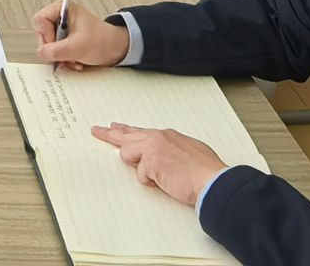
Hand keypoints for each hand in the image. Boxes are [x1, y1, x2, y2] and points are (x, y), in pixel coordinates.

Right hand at [33, 0, 130, 69]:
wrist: (116, 50)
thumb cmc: (103, 40)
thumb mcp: (79, 46)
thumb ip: (58, 50)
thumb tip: (41, 52)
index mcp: (63, 9)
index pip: (40, 20)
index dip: (46, 35)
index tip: (56, 44)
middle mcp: (61, 17)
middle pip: (43, 34)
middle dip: (54, 49)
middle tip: (64, 55)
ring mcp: (63, 30)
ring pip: (48, 45)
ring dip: (60, 57)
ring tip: (73, 60)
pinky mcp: (65, 40)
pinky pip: (55, 52)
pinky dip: (64, 60)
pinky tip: (75, 62)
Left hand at [92, 125, 227, 210]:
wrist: (212, 181)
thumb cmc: (206, 172)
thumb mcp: (190, 153)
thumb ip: (172, 152)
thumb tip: (165, 160)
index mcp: (168, 136)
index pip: (141, 132)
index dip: (127, 130)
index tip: (116, 127)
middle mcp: (158, 138)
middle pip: (127, 135)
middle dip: (110, 134)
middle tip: (97, 130)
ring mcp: (153, 148)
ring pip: (127, 153)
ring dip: (139, 168)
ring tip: (158, 175)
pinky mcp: (150, 161)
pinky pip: (140, 175)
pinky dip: (151, 183)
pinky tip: (165, 182)